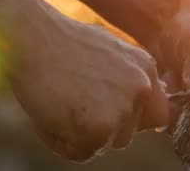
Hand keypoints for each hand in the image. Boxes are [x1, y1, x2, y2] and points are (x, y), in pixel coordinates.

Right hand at [7, 16, 167, 161]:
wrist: (32, 37)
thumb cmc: (59, 41)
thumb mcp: (106, 51)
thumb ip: (124, 77)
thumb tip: (131, 99)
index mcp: (145, 68)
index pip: (157, 114)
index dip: (132, 120)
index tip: (108, 115)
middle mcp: (142, 88)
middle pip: (129, 133)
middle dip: (102, 128)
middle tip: (72, 103)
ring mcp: (124, 109)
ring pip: (107, 144)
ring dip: (82, 135)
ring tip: (59, 105)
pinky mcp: (102, 129)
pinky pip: (83, 153)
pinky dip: (63, 142)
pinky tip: (51, 114)